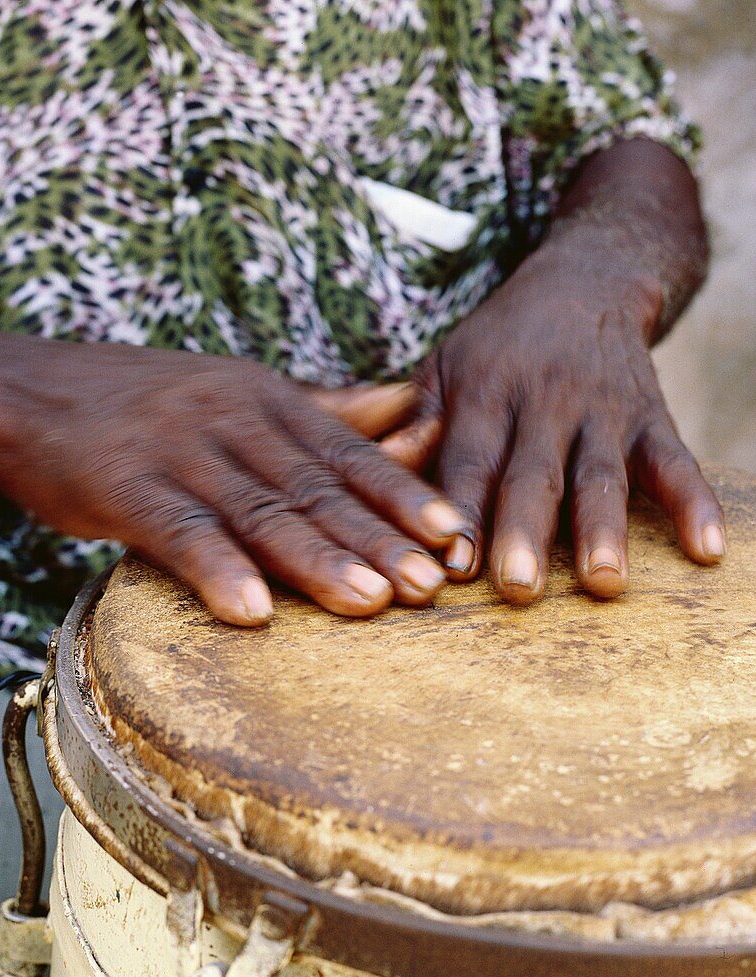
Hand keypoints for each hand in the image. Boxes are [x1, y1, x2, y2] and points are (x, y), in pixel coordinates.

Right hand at [0, 332, 463, 622]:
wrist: (29, 392)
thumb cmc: (147, 403)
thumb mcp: (241, 391)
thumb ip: (325, 408)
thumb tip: (405, 405)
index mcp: (267, 400)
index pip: (348, 453)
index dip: (403, 496)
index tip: (454, 536)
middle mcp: (233, 421)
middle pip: (316, 487)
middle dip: (378, 538)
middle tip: (431, 585)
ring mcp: (180, 452)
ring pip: (260, 511)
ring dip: (317, 560)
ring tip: (370, 601)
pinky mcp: (126, 487)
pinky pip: (179, 533)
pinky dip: (216, 571)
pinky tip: (251, 613)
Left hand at [381, 243, 725, 603]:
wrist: (584, 279)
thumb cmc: (498, 344)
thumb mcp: (445, 365)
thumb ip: (415, 421)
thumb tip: (379, 469)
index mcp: (485, 391)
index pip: (470, 460)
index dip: (461, 510)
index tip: (451, 564)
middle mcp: (544, 400)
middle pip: (533, 472)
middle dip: (526, 530)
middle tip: (518, 587)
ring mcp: (602, 409)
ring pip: (601, 473)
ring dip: (603, 529)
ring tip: (604, 583)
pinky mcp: (651, 414)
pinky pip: (675, 460)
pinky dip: (694, 502)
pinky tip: (706, 549)